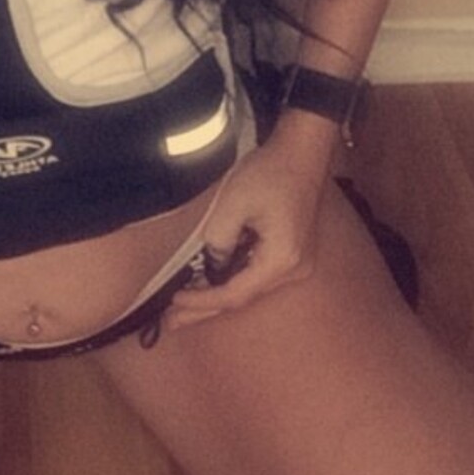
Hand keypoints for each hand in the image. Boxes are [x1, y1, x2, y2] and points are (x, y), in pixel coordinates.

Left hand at [163, 121, 333, 332]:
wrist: (302, 151)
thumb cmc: (271, 173)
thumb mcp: (233, 203)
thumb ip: (217, 239)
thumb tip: (213, 263)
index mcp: (282, 260)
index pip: (234, 294)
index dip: (202, 302)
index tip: (174, 303)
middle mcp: (294, 270)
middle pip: (243, 298)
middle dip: (205, 310)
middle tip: (171, 323)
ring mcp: (297, 263)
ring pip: (250, 289)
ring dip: (217, 298)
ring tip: (184, 309)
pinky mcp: (293, 253)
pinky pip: (257, 276)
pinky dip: (232, 281)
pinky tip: (210, 285)